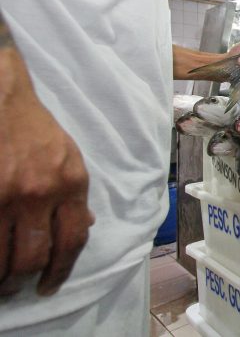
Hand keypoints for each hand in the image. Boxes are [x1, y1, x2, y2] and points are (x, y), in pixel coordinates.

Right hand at [0, 55, 93, 296]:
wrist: (2, 98)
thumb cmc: (34, 129)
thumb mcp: (68, 157)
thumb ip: (75, 194)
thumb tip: (86, 225)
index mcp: (71, 182)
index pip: (73, 240)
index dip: (60, 271)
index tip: (48, 285)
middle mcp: (41, 191)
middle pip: (34, 256)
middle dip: (24, 281)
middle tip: (16, 288)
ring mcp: (6, 195)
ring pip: (3, 255)